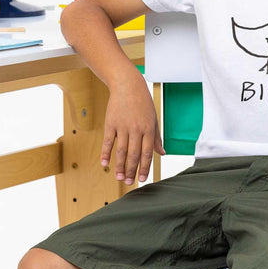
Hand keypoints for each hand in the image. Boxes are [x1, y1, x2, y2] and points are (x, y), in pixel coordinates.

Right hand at [100, 69, 164, 184]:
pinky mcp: (111, 123)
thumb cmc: (143, 103)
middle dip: (131, 170)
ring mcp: (123, 126)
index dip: (144, 168)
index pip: (147, 153)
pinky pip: (108, 141)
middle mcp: (136, 129)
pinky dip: (106, 153)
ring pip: (121, 151)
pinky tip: (105, 164)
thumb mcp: (154, 119)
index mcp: (148, 130)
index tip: (142, 179)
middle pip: (133, 154)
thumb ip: (156, 138)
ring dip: (120, 166)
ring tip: (119, 177)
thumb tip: (162, 153)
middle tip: (129, 182)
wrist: (128, 85)